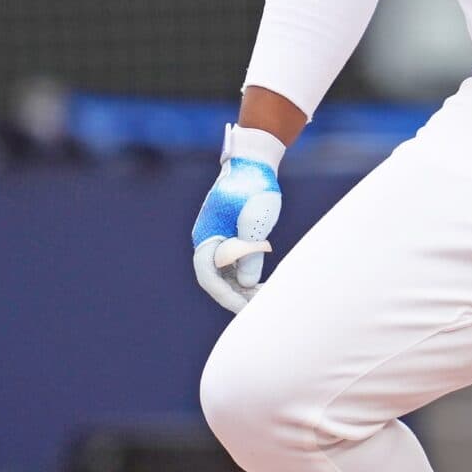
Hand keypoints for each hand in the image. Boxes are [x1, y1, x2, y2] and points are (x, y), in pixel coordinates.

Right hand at [191, 128, 284, 313]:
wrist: (254, 162)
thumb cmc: (253, 186)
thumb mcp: (256, 219)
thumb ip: (250, 253)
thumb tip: (246, 284)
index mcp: (206, 235)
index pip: (208, 275)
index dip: (225, 295)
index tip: (245, 308)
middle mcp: (208, 240)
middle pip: (216, 279)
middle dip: (235, 296)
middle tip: (259, 309)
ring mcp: (218, 240)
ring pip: (225, 274)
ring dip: (242, 289)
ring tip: (265, 298)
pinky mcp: (231, 238)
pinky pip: (234, 264)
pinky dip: (247, 276)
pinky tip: (263, 284)